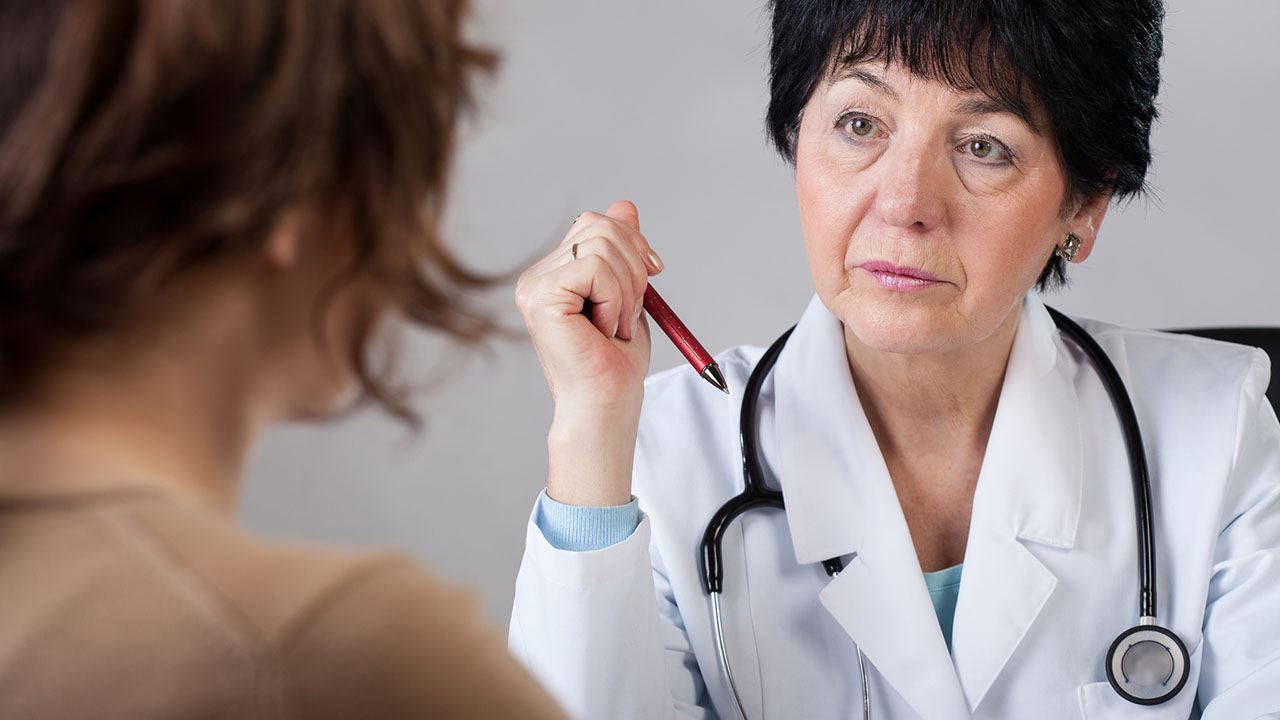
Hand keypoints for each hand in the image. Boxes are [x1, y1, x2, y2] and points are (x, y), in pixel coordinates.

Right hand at [515, 200, 662, 505]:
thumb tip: (624, 205)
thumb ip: (623, 250)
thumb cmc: (614, 363)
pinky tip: (605, 328)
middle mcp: (537, 276)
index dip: (633, 244)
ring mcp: (534, 285)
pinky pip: (594, 267)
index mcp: (555, 272)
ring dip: (627, 288)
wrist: (606, 405)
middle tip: (629, 312)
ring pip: (602, 245)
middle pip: (600, 225)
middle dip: (634, 266)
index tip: (651, 277)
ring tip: (616, 324)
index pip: (597, 222)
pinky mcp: (541, 297)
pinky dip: (614, 297)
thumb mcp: (628, 293)